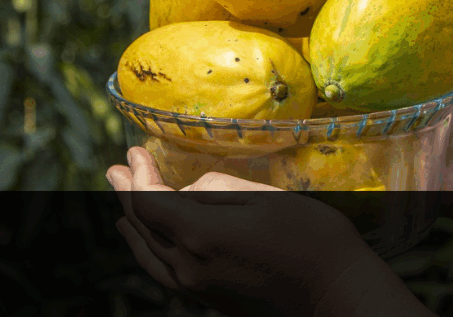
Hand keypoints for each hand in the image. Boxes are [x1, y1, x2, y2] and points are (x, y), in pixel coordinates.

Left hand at [105, 147, 401, 316]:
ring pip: (149, 253)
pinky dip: (147, 250)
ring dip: (132, 223)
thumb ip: (215, 189)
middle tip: (116, 170)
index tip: (134, 152)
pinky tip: (146, 241)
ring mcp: (198, 288)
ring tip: (121, 203)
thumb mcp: (264, 197)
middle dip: (128, 194)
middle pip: (143, 227)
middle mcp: (190, 266)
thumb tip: (185, 192)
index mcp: (200, 235)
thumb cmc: (310, 238)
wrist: (337, 295)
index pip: (149, 203)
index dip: (138, 176)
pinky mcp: (209, 299)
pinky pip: (163, 271)